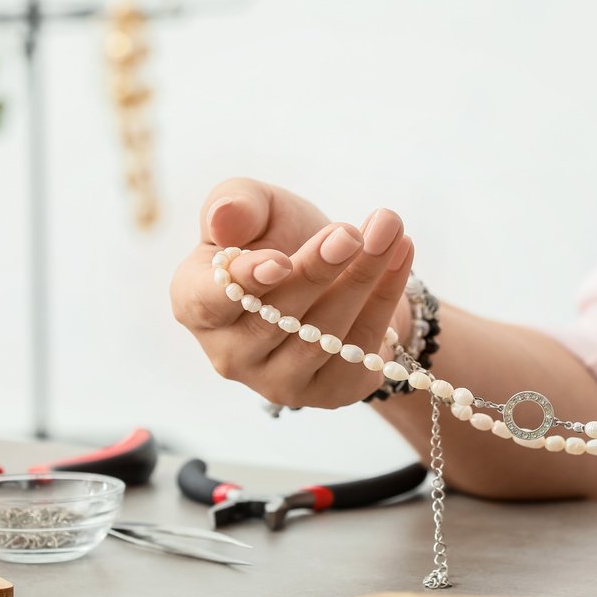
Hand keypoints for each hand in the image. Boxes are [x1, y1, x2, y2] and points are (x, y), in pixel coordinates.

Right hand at [170, 178, 413, 408]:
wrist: (335, 273)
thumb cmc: (279, 238)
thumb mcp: (258, 208)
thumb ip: (236, 203)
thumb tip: (222, 218)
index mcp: (196, 303)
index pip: (209, 301)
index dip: (245, 283)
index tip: (281, 261)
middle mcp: (229, 353)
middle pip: (276, 318)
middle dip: (318, 271)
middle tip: (352, 234)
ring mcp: (278, 381)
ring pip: (323, 335)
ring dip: (362, 279)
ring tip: (389, 232)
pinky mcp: (328, 392)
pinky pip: (361, 348)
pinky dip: (387, 298)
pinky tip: (401, 255)